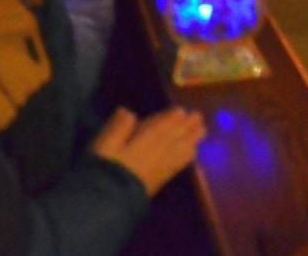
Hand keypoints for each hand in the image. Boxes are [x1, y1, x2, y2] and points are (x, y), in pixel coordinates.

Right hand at [90, 107, 205, 195]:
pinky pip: (179, 164)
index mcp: (145, 141)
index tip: (181, 110)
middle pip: (175, 136)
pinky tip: (192, 152)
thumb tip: (128, 111)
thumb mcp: (105, 143)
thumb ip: (118, 126)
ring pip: (181, 149)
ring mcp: (162, 166)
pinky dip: (188, 155)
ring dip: (192, 138)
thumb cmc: (106, 167)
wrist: (112, 199)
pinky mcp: (162, 178)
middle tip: (198, 116)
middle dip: (187, 126)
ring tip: (202, 129)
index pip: (161, 127)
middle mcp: (159, 152)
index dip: (171, 118)